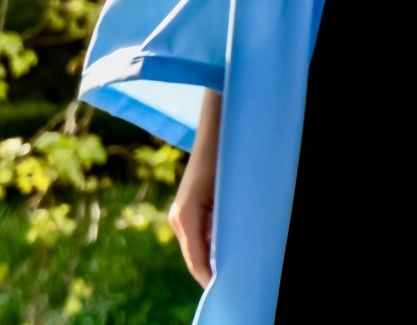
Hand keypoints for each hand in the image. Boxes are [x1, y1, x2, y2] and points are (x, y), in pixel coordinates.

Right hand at [169, 89, 221, 287]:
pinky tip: (229, 243)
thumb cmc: (225, 156)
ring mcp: (181, 213)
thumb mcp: (227, 196)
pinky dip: (213, 242)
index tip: (229, 289)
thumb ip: (223, 226)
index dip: (212, 279)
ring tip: (236, 263)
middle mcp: (178, 218)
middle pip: (197, 258)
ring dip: (214, 255)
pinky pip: (200, 234)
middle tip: (238, 277)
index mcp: (185, 218)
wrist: (217, 126)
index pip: (198, 263)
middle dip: (214, 270)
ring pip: (199, 247)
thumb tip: (225, 256)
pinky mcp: (188, 207)